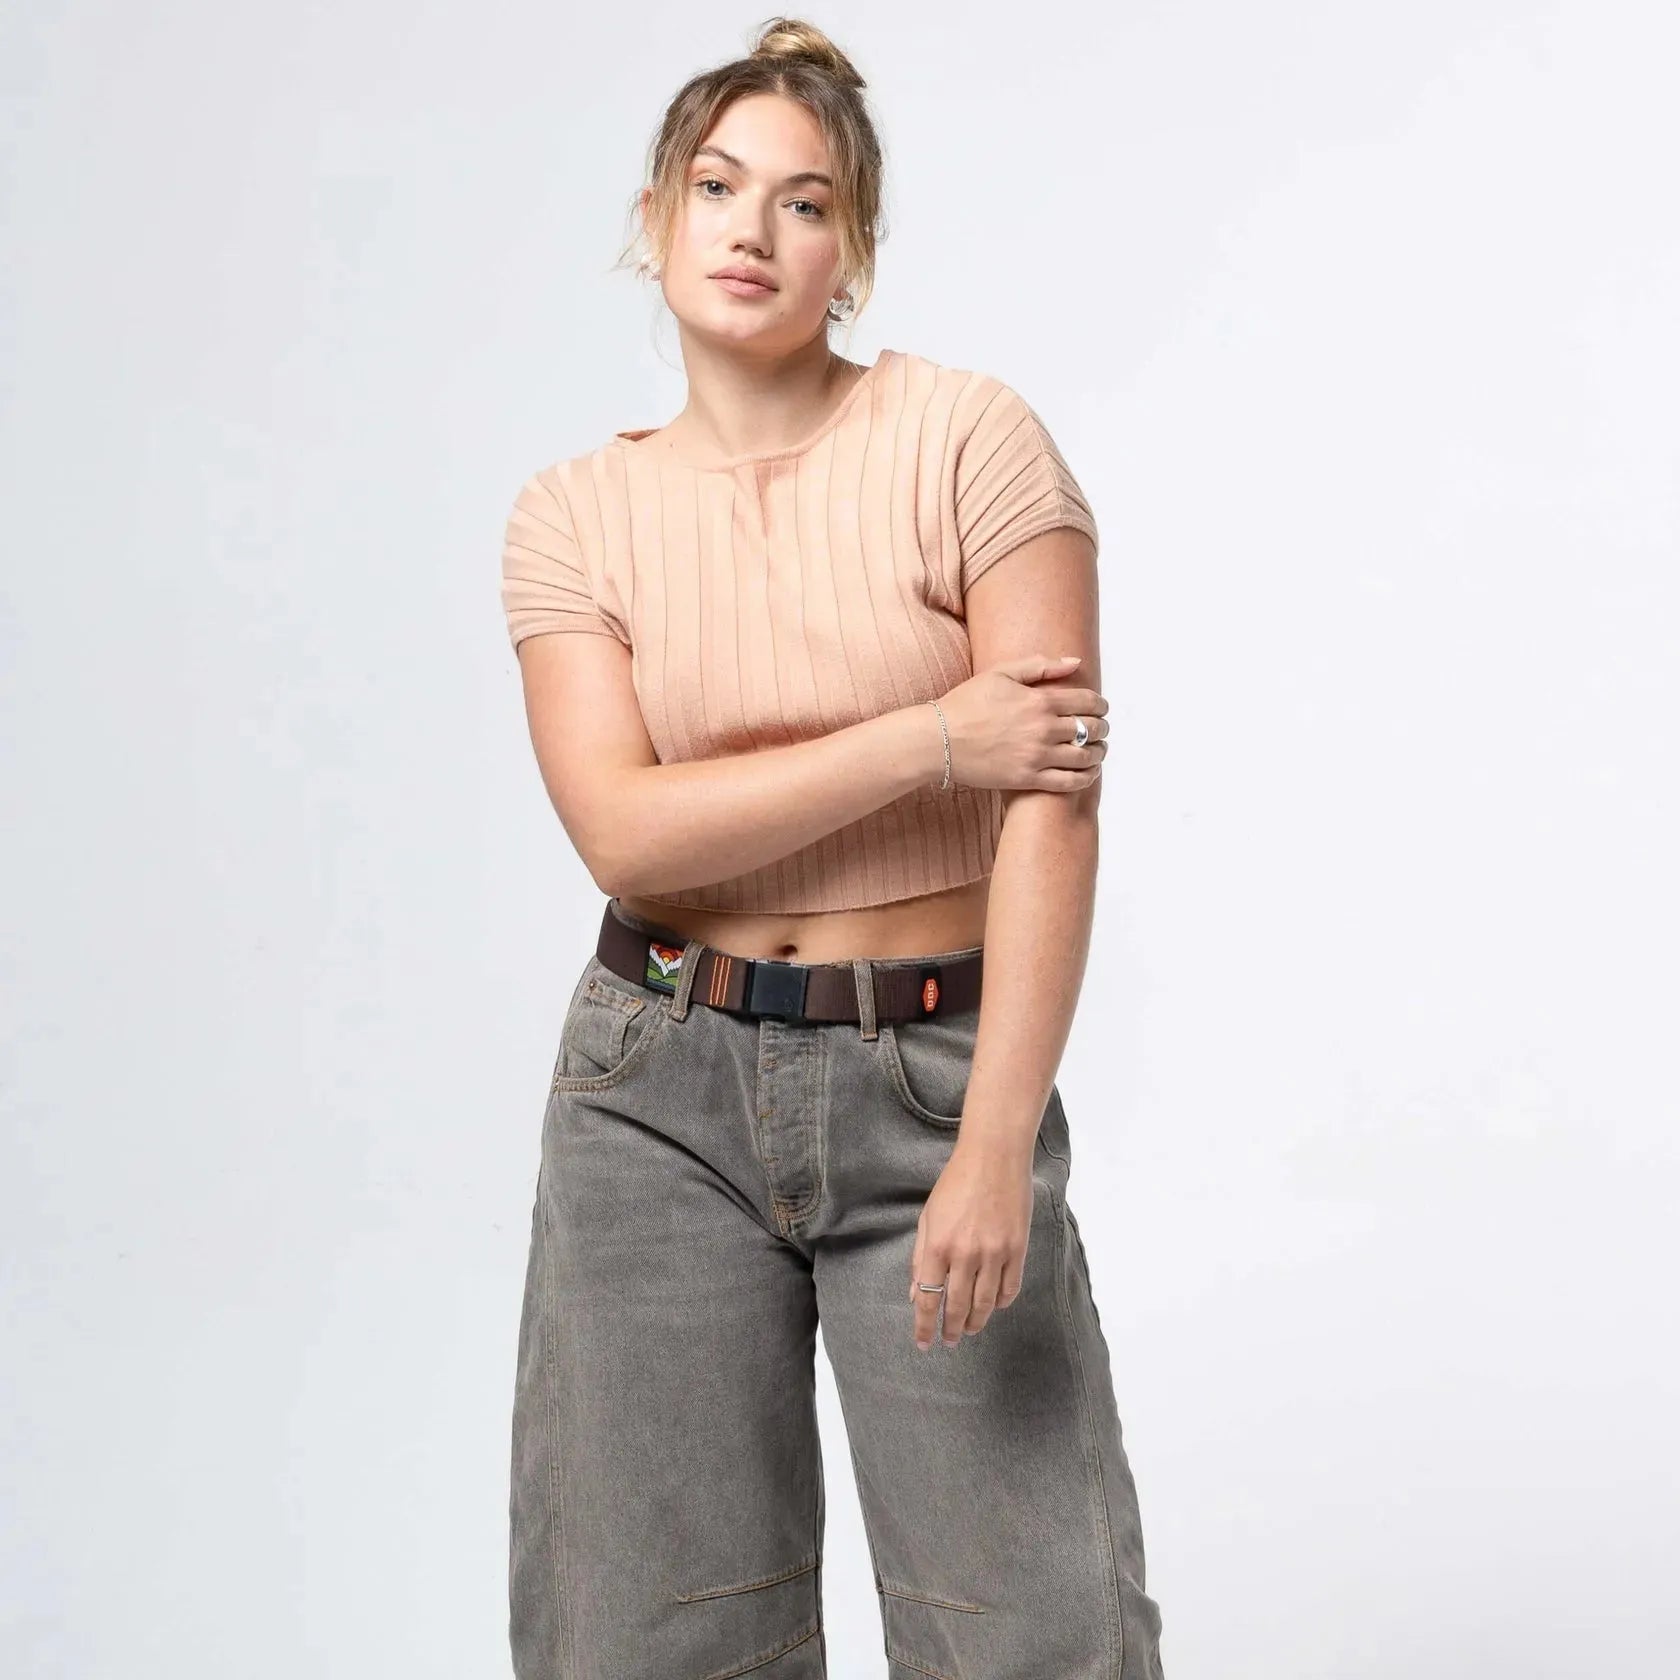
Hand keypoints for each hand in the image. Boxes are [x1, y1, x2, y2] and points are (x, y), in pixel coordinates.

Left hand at [907, 1138, 1034, 1348]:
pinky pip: (1010, 1289)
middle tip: (949, 1341)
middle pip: (957, 1307)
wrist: (994, 1158)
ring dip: (975, 1322)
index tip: (923, 1343)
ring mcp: (994, 1253)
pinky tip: (993, 1306)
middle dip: (951, 1330)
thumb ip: (921, 1258)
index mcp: (938, 1246)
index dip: (925, 1326)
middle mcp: (965, 1254)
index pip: (928, 1299)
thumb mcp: (928, 1218)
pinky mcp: (1017, 1249)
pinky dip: (1001, 1303)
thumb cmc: (956, 1184)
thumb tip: (916, 1294)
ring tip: (968, 1329)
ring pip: (985, 1304)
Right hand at [929, 654, 1108, 792]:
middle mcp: (1043, 729)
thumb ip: (1041, 666)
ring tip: (1096, 750)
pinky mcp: (1027, 779)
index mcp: (1039, 701)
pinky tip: (1087, 773)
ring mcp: (1036, 757)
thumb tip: (1075, 662)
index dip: (1101, 705)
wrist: (939, 740)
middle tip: (1100, 730)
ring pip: (1085, 757)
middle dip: (1102, 728)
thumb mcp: (1001, 673)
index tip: (1101, 708)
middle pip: (1091, 729)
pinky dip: (1085, 778)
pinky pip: (1069, 783)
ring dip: (1098, 753)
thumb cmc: (966, 704)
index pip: (1088, 702)